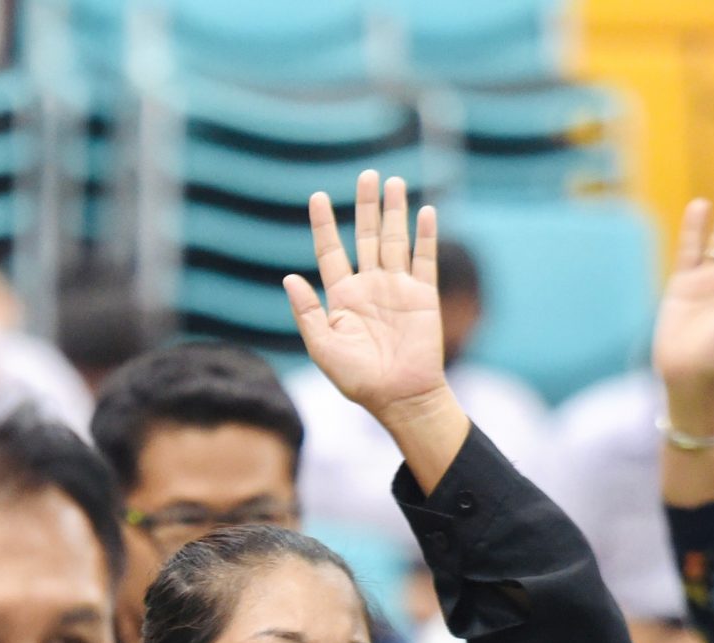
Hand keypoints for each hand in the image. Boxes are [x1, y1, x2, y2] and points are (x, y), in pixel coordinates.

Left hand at [286, 173, 450, 429]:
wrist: (398, 397)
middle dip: (366, 206)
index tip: (317, 197)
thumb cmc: (357, 379)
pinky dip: (425, 236)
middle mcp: (369, 287)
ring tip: (393, 182)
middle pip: (366, 236)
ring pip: (395, 241)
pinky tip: (424, 211)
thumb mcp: (323, 347)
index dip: (324, 225)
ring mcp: (398, 289)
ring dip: (395, 212)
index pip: (330, 251)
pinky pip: (424, 259)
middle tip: (366, 175)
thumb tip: (288, 276)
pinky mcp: (423, 296)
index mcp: (342, 297)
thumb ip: (306, 312)